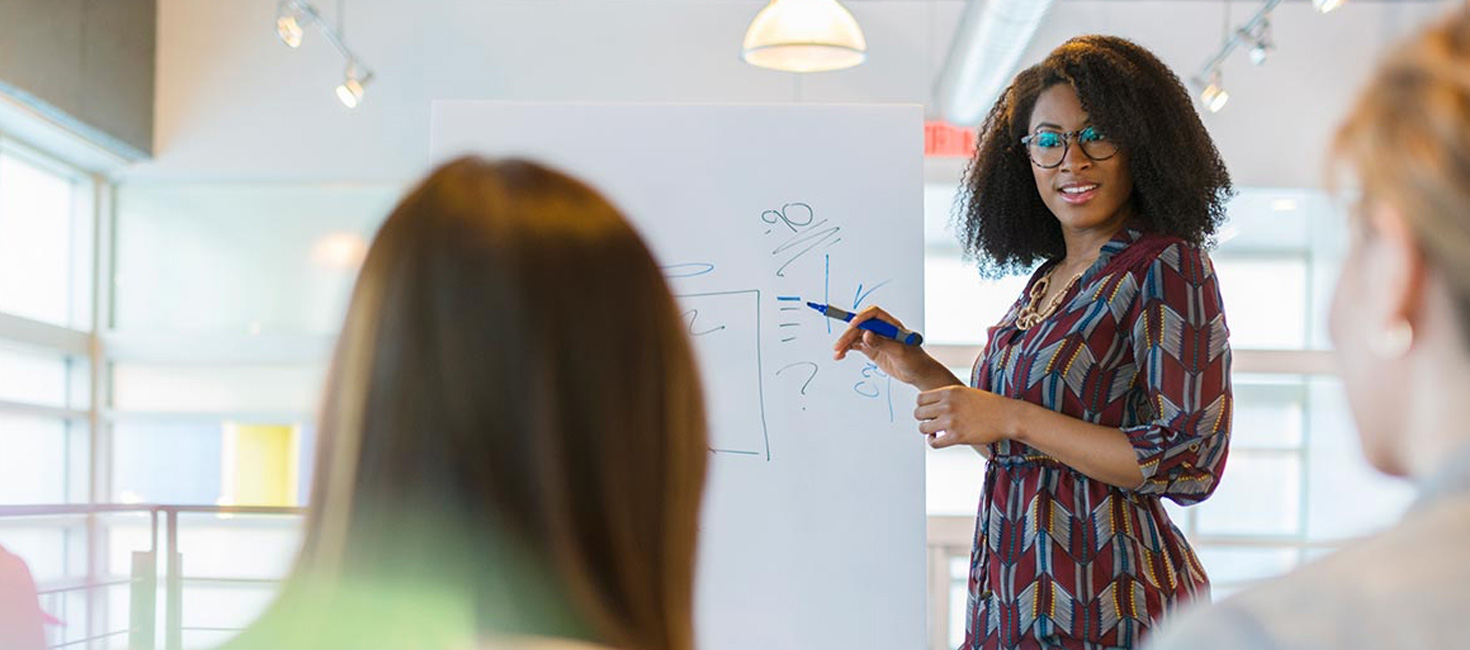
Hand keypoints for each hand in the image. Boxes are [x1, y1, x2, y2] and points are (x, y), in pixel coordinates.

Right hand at [832, 306, 948, 388]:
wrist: (918, 374)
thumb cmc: (915, 359)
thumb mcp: (899, 352)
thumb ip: (882, 343)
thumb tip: (866, 335)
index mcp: (891, 325)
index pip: (874, 314)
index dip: (862, 316)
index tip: (853, 324)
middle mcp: (881, 330)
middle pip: (860, 326)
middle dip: (848, 335)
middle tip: (839, 345)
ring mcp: (875, 339)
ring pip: (855, 337)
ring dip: (845, 343)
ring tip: (837, 353)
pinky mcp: (871, 349)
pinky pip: (856, 346)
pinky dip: (847, 350)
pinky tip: (840, 355)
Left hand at [914, 386, 1019, 448]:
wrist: (1008, 416)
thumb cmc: (990, 405)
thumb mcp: (966, 392)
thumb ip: (949, 397)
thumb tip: (935, 404)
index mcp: (949, 392)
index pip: (920, 399)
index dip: (922, 407)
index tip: (928, 412)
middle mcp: (948, 405)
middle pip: (918, 413)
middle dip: (923, 419)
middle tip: (932, 422)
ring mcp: (951, 420)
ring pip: (923, 428)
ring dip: (928, 431)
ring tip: (936, 431)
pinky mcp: (956, 436)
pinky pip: (934, 442)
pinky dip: (933, 442)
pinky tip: (939, 440)